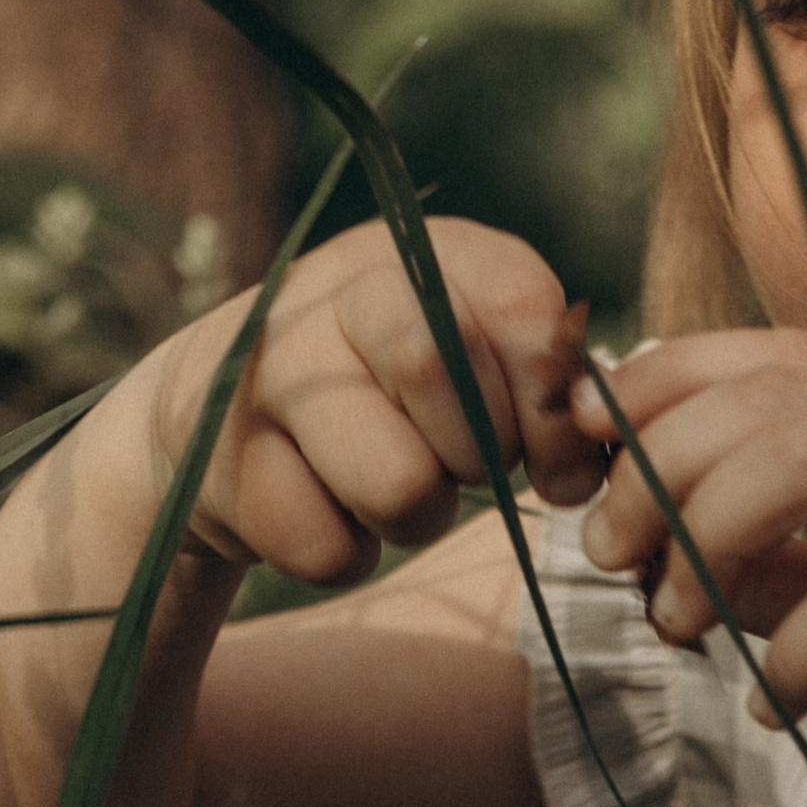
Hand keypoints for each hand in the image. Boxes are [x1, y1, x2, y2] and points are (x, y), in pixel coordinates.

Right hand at [148, 218, 602, 584]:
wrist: (216, 420)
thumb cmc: (386, 397)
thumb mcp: (471, 363)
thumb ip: (544, 390)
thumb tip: (591, 466)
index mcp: (422, 253)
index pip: (520, 310)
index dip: (555, 408)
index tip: (558, 464)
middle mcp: (338, 289)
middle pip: (438, 368)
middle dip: (480, 454)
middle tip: (464, 469)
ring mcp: (270, 372)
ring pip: (398, 482)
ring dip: (418, 517)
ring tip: (394, 492)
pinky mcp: (225, 462)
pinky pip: (329, 549)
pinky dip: (347, 554)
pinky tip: (327, 512)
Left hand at [572, 326, 806, 806]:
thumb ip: (801, 579)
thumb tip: (683, 560)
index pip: (779, 359)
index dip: (670, 382)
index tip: (597, 448)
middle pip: (774, 398)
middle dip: (662, 465)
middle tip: (610, 552)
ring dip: (708, 536)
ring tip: (679, 621)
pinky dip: (797, 658)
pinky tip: (780, 711)